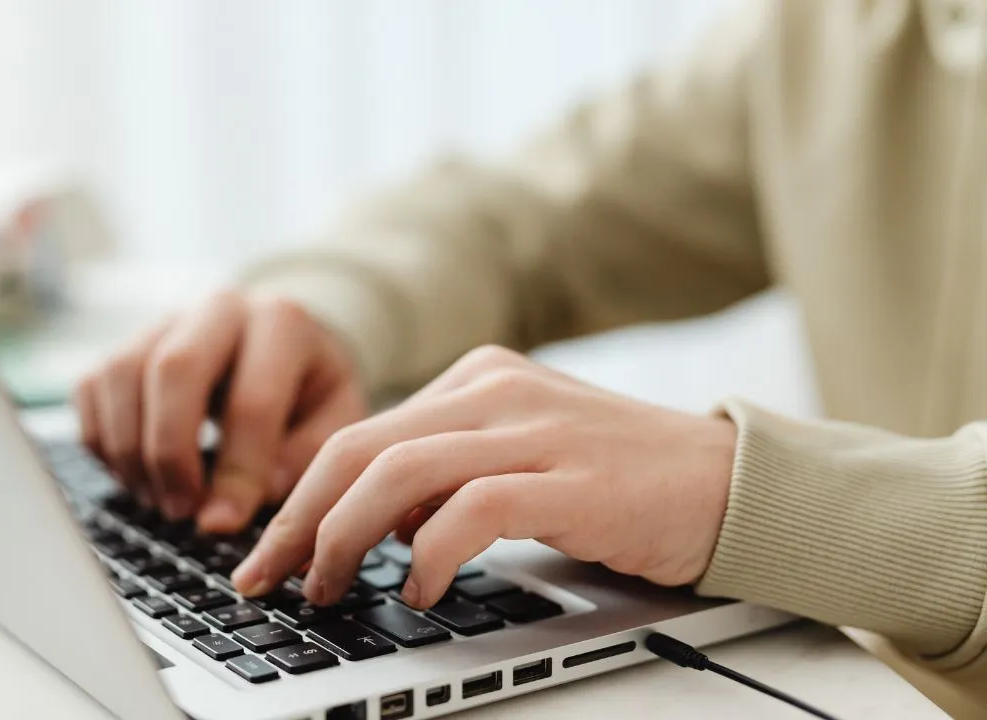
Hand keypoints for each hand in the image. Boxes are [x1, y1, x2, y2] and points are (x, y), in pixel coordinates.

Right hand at [74, 291, 366, 532]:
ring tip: (160, 500)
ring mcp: (165, 320)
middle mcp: (219, 308)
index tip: (223, 524)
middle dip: (171, 453)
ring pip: (121, 375)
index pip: (251, 400)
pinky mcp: (124, 341)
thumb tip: (246, 497)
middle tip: (181, 511)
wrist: (279, 343)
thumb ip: (303, 458)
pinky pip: (91, 388)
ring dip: (131, 451)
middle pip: (173, 369)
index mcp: (283, 322)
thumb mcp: (334, 419)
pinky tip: (137, 476)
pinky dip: (103, 442)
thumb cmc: (308, 390)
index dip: (236, 472)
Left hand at [231, 345, 735, 606]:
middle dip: (299, 519)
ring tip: (330, 587)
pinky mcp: (570, 478)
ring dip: (345, 539)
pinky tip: (417, 588)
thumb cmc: (617, 478)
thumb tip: (369, 522)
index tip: (270, 551)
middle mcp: (494, 390)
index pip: (360, 434)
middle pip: (359, 449)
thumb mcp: (518, 454)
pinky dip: (428, 554)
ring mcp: (533, 429)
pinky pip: (471, 510)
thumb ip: (446, 474)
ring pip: (398, 474)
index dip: (301, 497)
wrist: (727, 480)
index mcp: (476, 379)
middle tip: (268, 575)